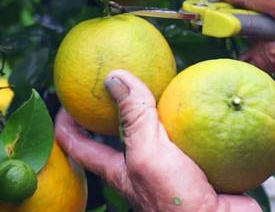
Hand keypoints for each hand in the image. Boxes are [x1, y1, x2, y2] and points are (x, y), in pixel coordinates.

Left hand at [55, 70, 260, 211]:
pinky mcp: (201, 165)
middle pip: (124, 133)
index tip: (67, 98)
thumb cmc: (177, 201)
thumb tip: (115, 76)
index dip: (67, 123)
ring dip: (165, 109)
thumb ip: (134, 119)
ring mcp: (173, 166)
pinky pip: (198, 135)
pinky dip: (200, 118)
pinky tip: (207, 101)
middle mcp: (144, 167)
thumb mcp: (148, 156)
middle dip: (119, 107)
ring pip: (164, 131)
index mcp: (121, 170)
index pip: (80, 146)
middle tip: (122, 76)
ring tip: (168, 80)